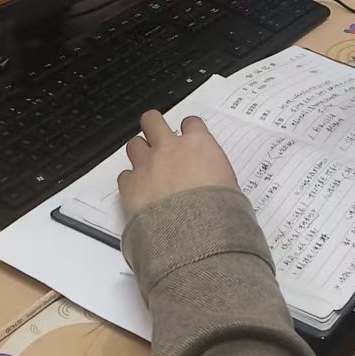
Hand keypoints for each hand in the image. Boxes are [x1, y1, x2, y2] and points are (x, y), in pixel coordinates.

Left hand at [118, 112, 238, 218]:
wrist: (194, 235)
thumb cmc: (217, 213)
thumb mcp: (230, 186)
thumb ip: (216, 173)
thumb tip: (215, 181)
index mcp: (198, 145)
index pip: (190, 123)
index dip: (189, 130)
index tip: (189, 137)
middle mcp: (169, 149)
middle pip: (152, 120)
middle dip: (154, 126)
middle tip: (156, 136)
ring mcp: (147, 165)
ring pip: (134, 144)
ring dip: (140, 153)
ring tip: (146, 166)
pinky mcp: (130, 185)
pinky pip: (125, 176)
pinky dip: (130, 182)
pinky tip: (139, 192)